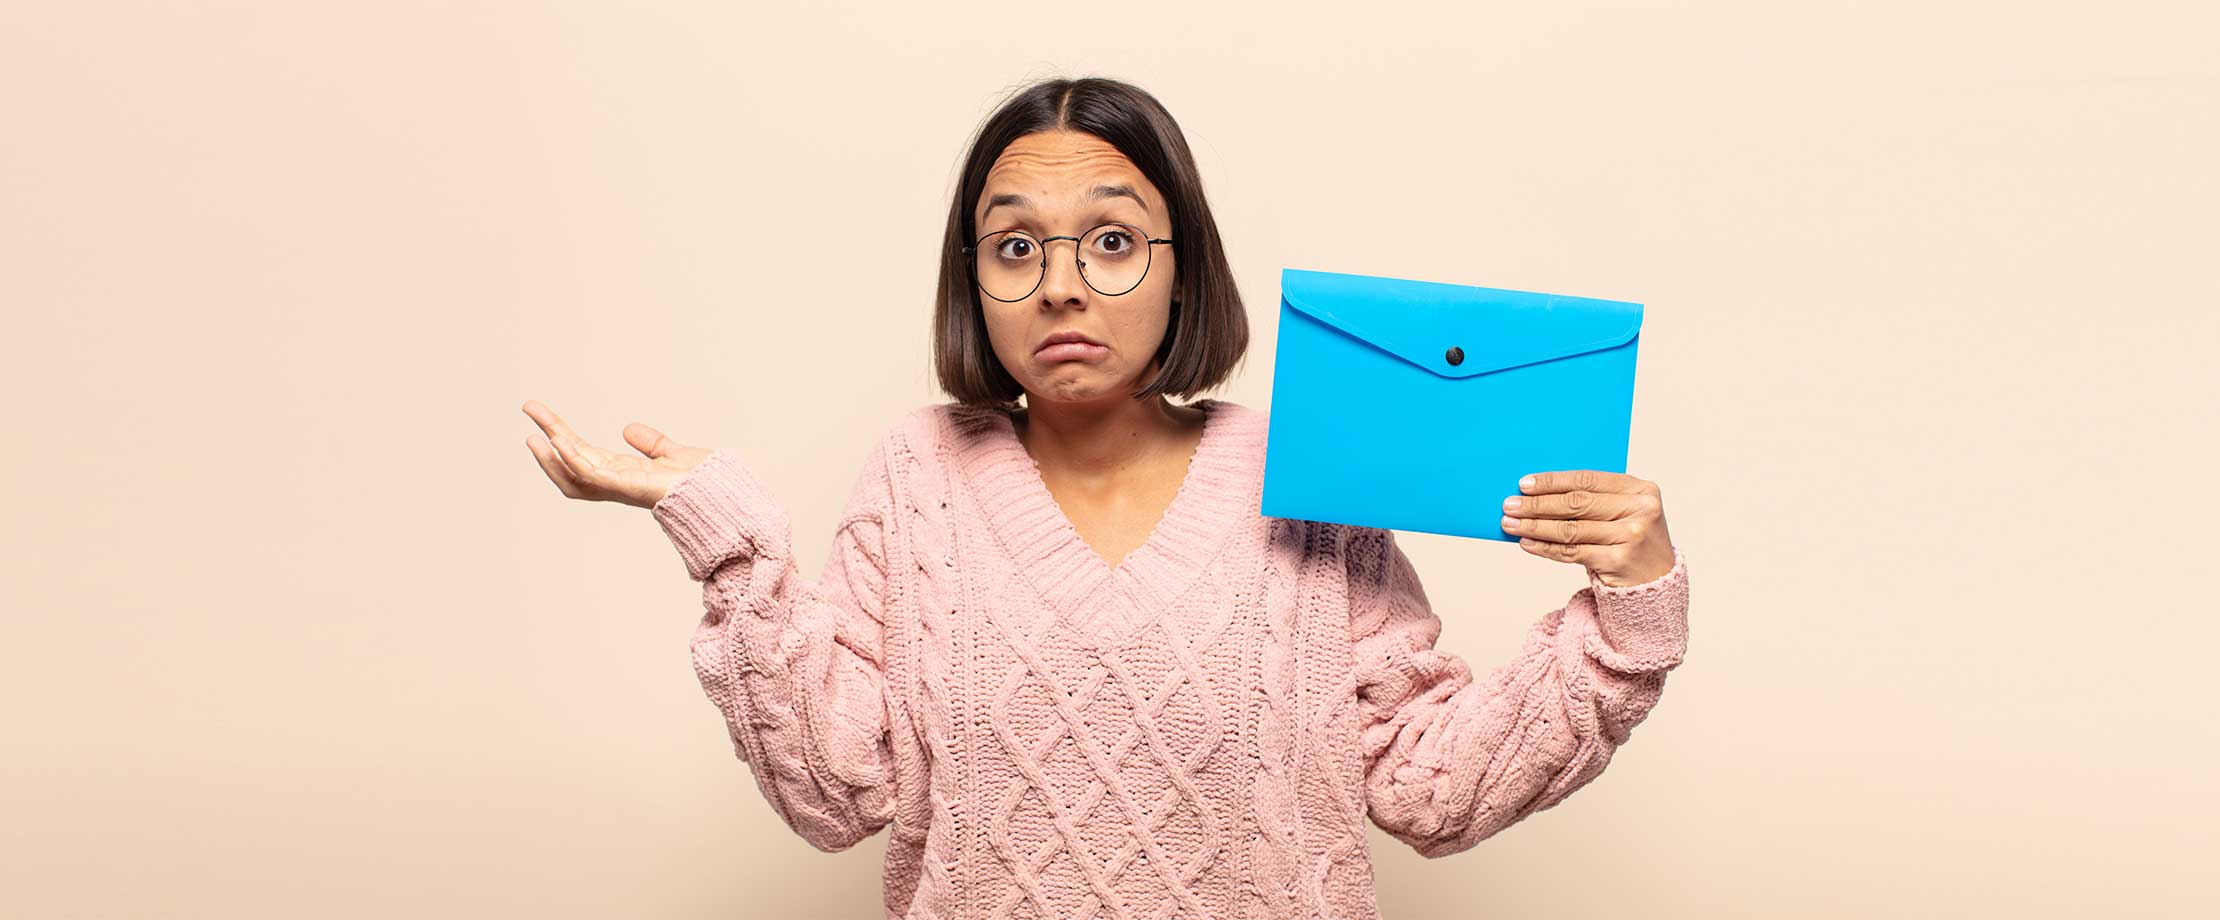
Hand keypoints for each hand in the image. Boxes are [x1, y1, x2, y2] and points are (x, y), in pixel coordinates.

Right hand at [521, 399, 715, 508]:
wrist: (724, 493)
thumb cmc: (704, 481)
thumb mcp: (670, 453)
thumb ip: (650, 443)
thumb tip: (628, 429)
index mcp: (624, 474)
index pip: (583, 455)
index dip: (562, 438)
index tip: (543, 419)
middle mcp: (617, 483)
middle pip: (570, 462)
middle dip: (547, 438)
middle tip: (529, 407)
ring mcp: (620, 487)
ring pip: (573, 473)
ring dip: (550, 454)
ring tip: (533, 430)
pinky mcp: (627, 487)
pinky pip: (591, 475)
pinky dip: (573, 459)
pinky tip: (559, 440)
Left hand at [1499, 470, 1674, 586]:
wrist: (1656, 581)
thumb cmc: (1631, 540)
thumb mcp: (1623, 512)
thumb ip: (1593, 500)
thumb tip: (1537, 493)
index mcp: (1641, 489)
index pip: (1588, 480)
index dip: (1553, 481)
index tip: (1524, 484)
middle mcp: (1641, 511)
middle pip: (1577, 503)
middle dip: (1538, 504)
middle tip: (1509, 505)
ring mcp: (1632, 537)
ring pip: (1571, 529)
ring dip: (1535, 526)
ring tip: (1510, 524)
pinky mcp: (1619, 562)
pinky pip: (1573, 552)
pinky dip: (1545, 548)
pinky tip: (1527, 543)